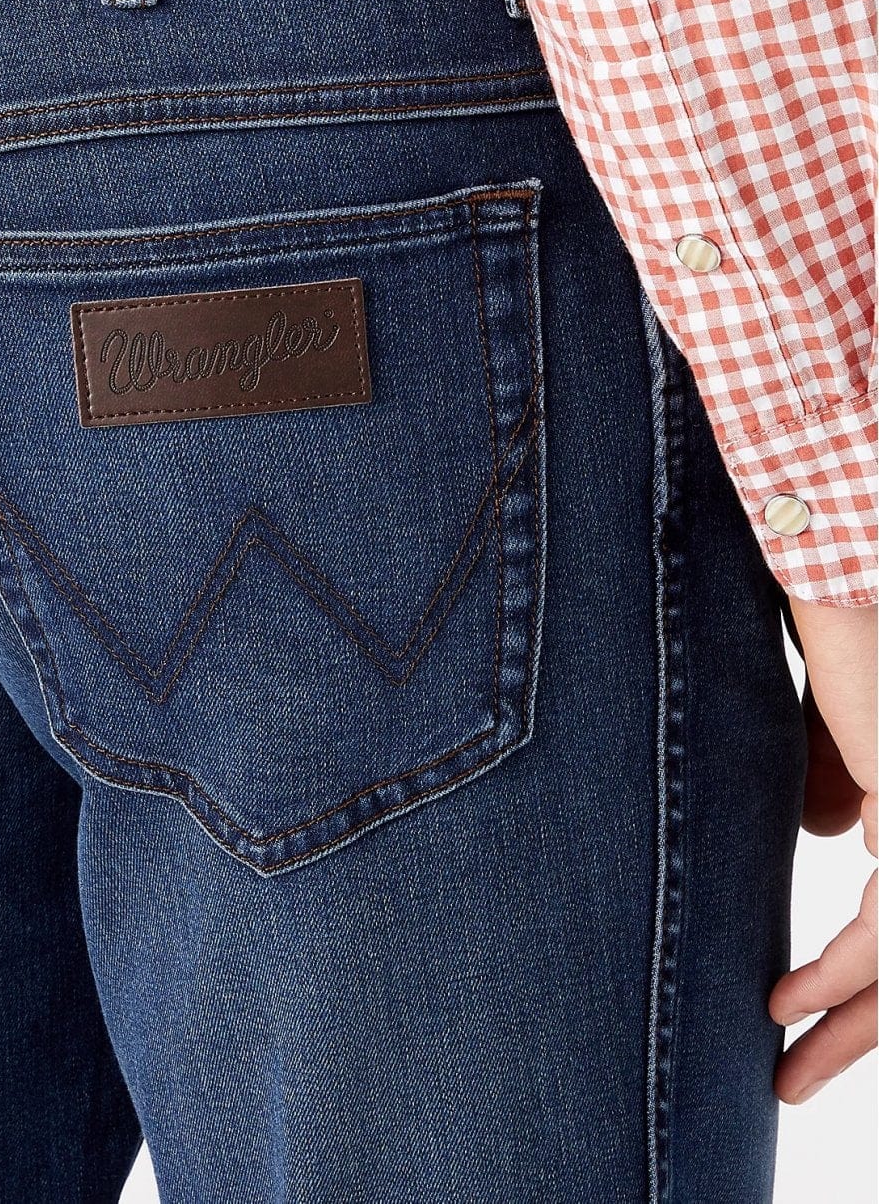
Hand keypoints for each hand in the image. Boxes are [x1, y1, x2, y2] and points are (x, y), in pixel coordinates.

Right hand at [769, 597, 876, 1103]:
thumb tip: (830, 831)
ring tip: (789, 1067)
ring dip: (847, 1019)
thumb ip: (834, 775)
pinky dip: (836, 973)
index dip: (857, 975)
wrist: (845, 572)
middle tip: (799, 1074)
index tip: (792, 1000)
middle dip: (859, 1023)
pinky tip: (787, 1002)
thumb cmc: (833, 626)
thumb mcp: (826, 718)